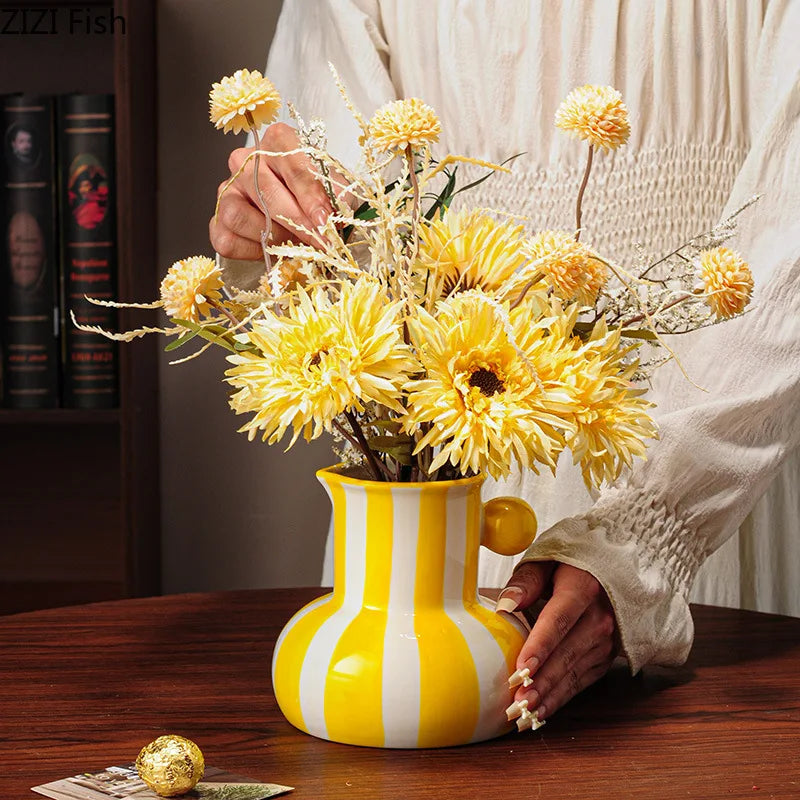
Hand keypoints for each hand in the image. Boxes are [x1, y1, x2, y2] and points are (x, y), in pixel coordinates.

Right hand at [209, 122, 345, 259]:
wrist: (297, 218)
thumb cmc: (315, 198)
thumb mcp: (334, 191)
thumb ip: (337, 197)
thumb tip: (334, 213)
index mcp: (278, 143)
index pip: (290, 163)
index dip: (309, 194)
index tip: (324, 219)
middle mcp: (246, 161)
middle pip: (264, 190)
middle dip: (295, 220)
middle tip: (318, 240)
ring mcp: (228, 189)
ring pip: (237, 215)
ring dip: (271, 235)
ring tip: (294, 242)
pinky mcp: (217, 220)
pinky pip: (227, 240)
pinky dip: (252, 252)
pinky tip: (272, 249)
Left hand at [498, 561, 617, 727]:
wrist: (616, 568)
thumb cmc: (573, 563)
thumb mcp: (548, 560)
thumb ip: (526, 582)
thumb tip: (506, 605)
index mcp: (583, 587)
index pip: (558, 620)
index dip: (540, 646)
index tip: (522, 667)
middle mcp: (600, 616)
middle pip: (567, 653)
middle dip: (542, 681)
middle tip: (518, 702)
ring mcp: (608, 639)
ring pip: (575, 672)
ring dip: (550, 695)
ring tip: (525, 713)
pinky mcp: (607, 656)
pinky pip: (583, 680)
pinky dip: (562, 696)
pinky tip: (542, 710)